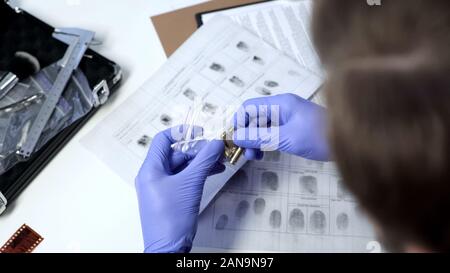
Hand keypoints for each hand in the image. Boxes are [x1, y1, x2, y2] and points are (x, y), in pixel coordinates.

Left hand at [135, 126, 224, 252]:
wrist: (168, 249)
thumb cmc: (171, 218)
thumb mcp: (190, 184)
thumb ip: (204, 161)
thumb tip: (216, 143)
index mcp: (150, 169)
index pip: (162, 140)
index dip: (181, 132)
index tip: (200, 132)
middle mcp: (153, 176)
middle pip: (176, 153)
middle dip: (197, 150)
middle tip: (216, 149)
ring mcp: (161, 188)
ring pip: (182, 167)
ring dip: (201, 162)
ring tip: (219, 161)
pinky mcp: (170, 198)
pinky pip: (184, 179)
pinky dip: (198, 174)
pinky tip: (214, 172)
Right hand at [233, 93, 329, 160]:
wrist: (352, 142)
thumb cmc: (319, 137)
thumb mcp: (286, 138)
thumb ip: (260, 137)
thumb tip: (236, 136)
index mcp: (280, 104)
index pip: (249, 107)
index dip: (238, 122)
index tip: (234, 141)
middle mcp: (282, 107)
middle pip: (254, 117)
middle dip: (246, 134)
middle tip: (247, 155)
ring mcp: (289, 117)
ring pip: (263, 126)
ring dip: (255, 140)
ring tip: (255, 157)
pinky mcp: (294, 127)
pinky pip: (273, 131)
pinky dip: (266, 141)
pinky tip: (266, 153)